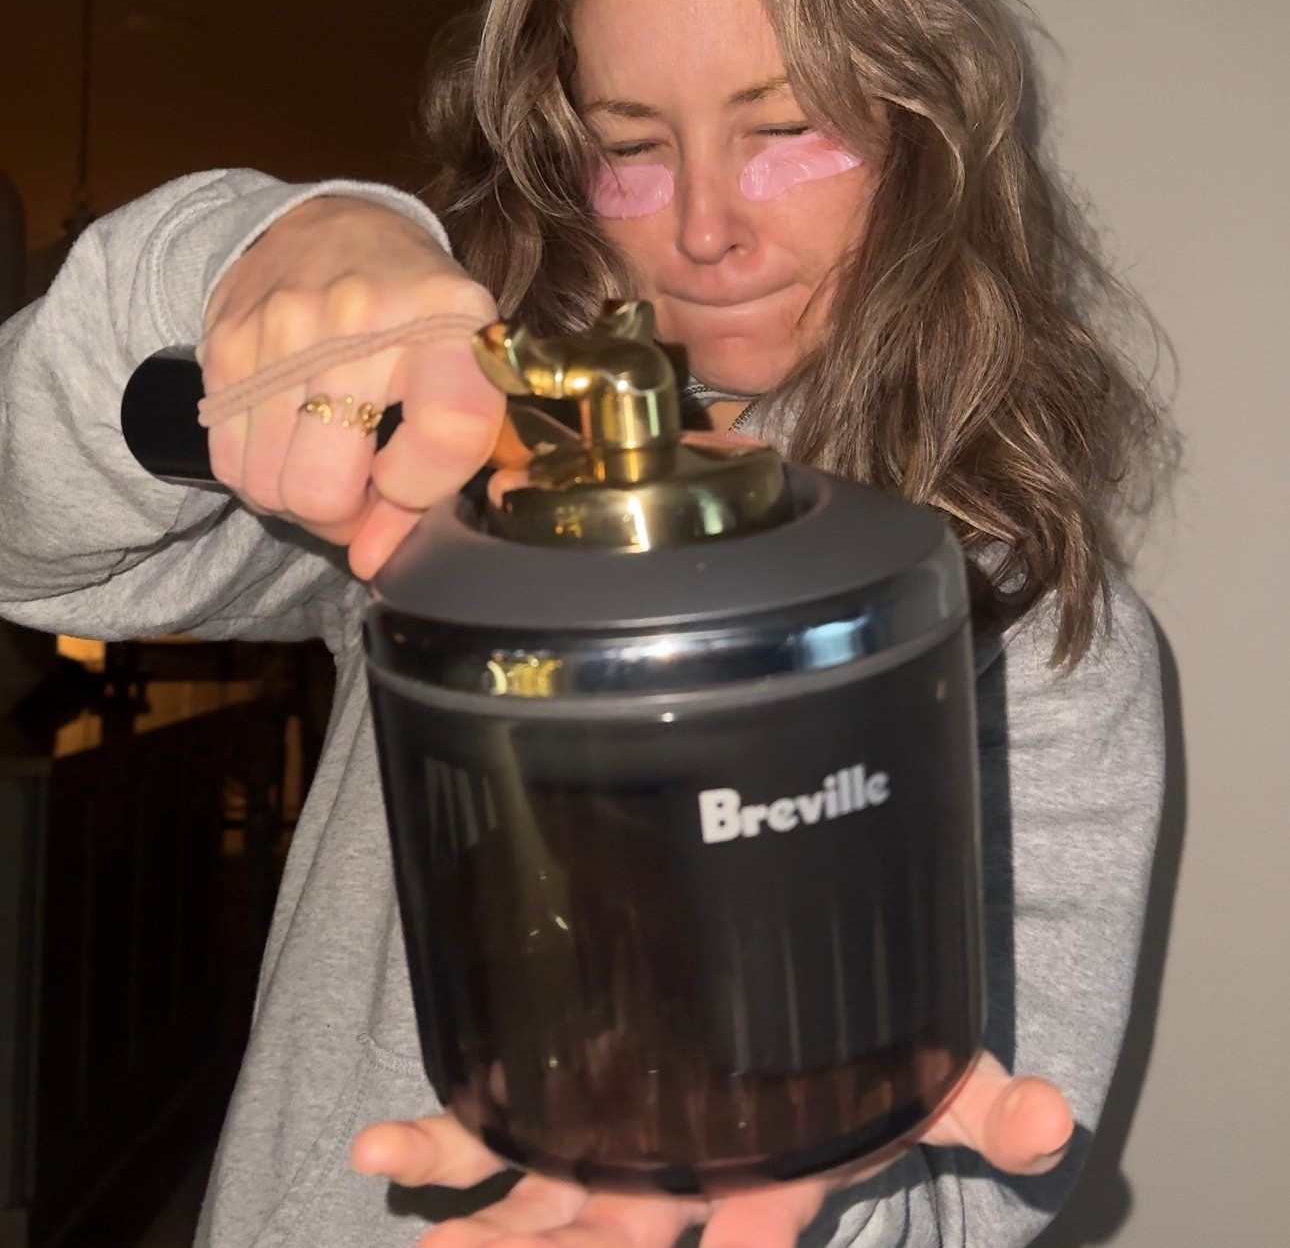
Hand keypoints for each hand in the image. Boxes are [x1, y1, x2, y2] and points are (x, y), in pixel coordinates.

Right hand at [200, 196, 502, 577]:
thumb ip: (433, 479)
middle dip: (343, 514)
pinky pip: (229, 463)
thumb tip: (372, 562)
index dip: (423, 487)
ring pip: (269, 489)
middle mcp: (363, 319)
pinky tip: (289, 438)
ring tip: (326, 456)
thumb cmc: (416, 317)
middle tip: (361, 487)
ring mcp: (283, 329)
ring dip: (297, 497)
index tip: (411, 482)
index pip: (448, 432)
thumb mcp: (457, 374)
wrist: (333, 226)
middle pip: (326, 488)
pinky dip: (259, 472)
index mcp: (448, 321)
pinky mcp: (225, 343)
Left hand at [351, 1050, 1073, 1245]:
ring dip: (470, 1225)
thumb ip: (982, 1107)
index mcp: (760, 1188)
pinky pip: (496, 1133)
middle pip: (605, 1246)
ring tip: (410, 1232)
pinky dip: (441, 1147)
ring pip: (535, 1204)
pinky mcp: (571, 1100)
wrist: (796, 1004)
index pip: (743, 1246)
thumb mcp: (929, 1081)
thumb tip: (1050, 1117)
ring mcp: (617, 1145)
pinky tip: (377, 1153)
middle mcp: (679, 1185)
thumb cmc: (861, 1066)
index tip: (700, 1243)